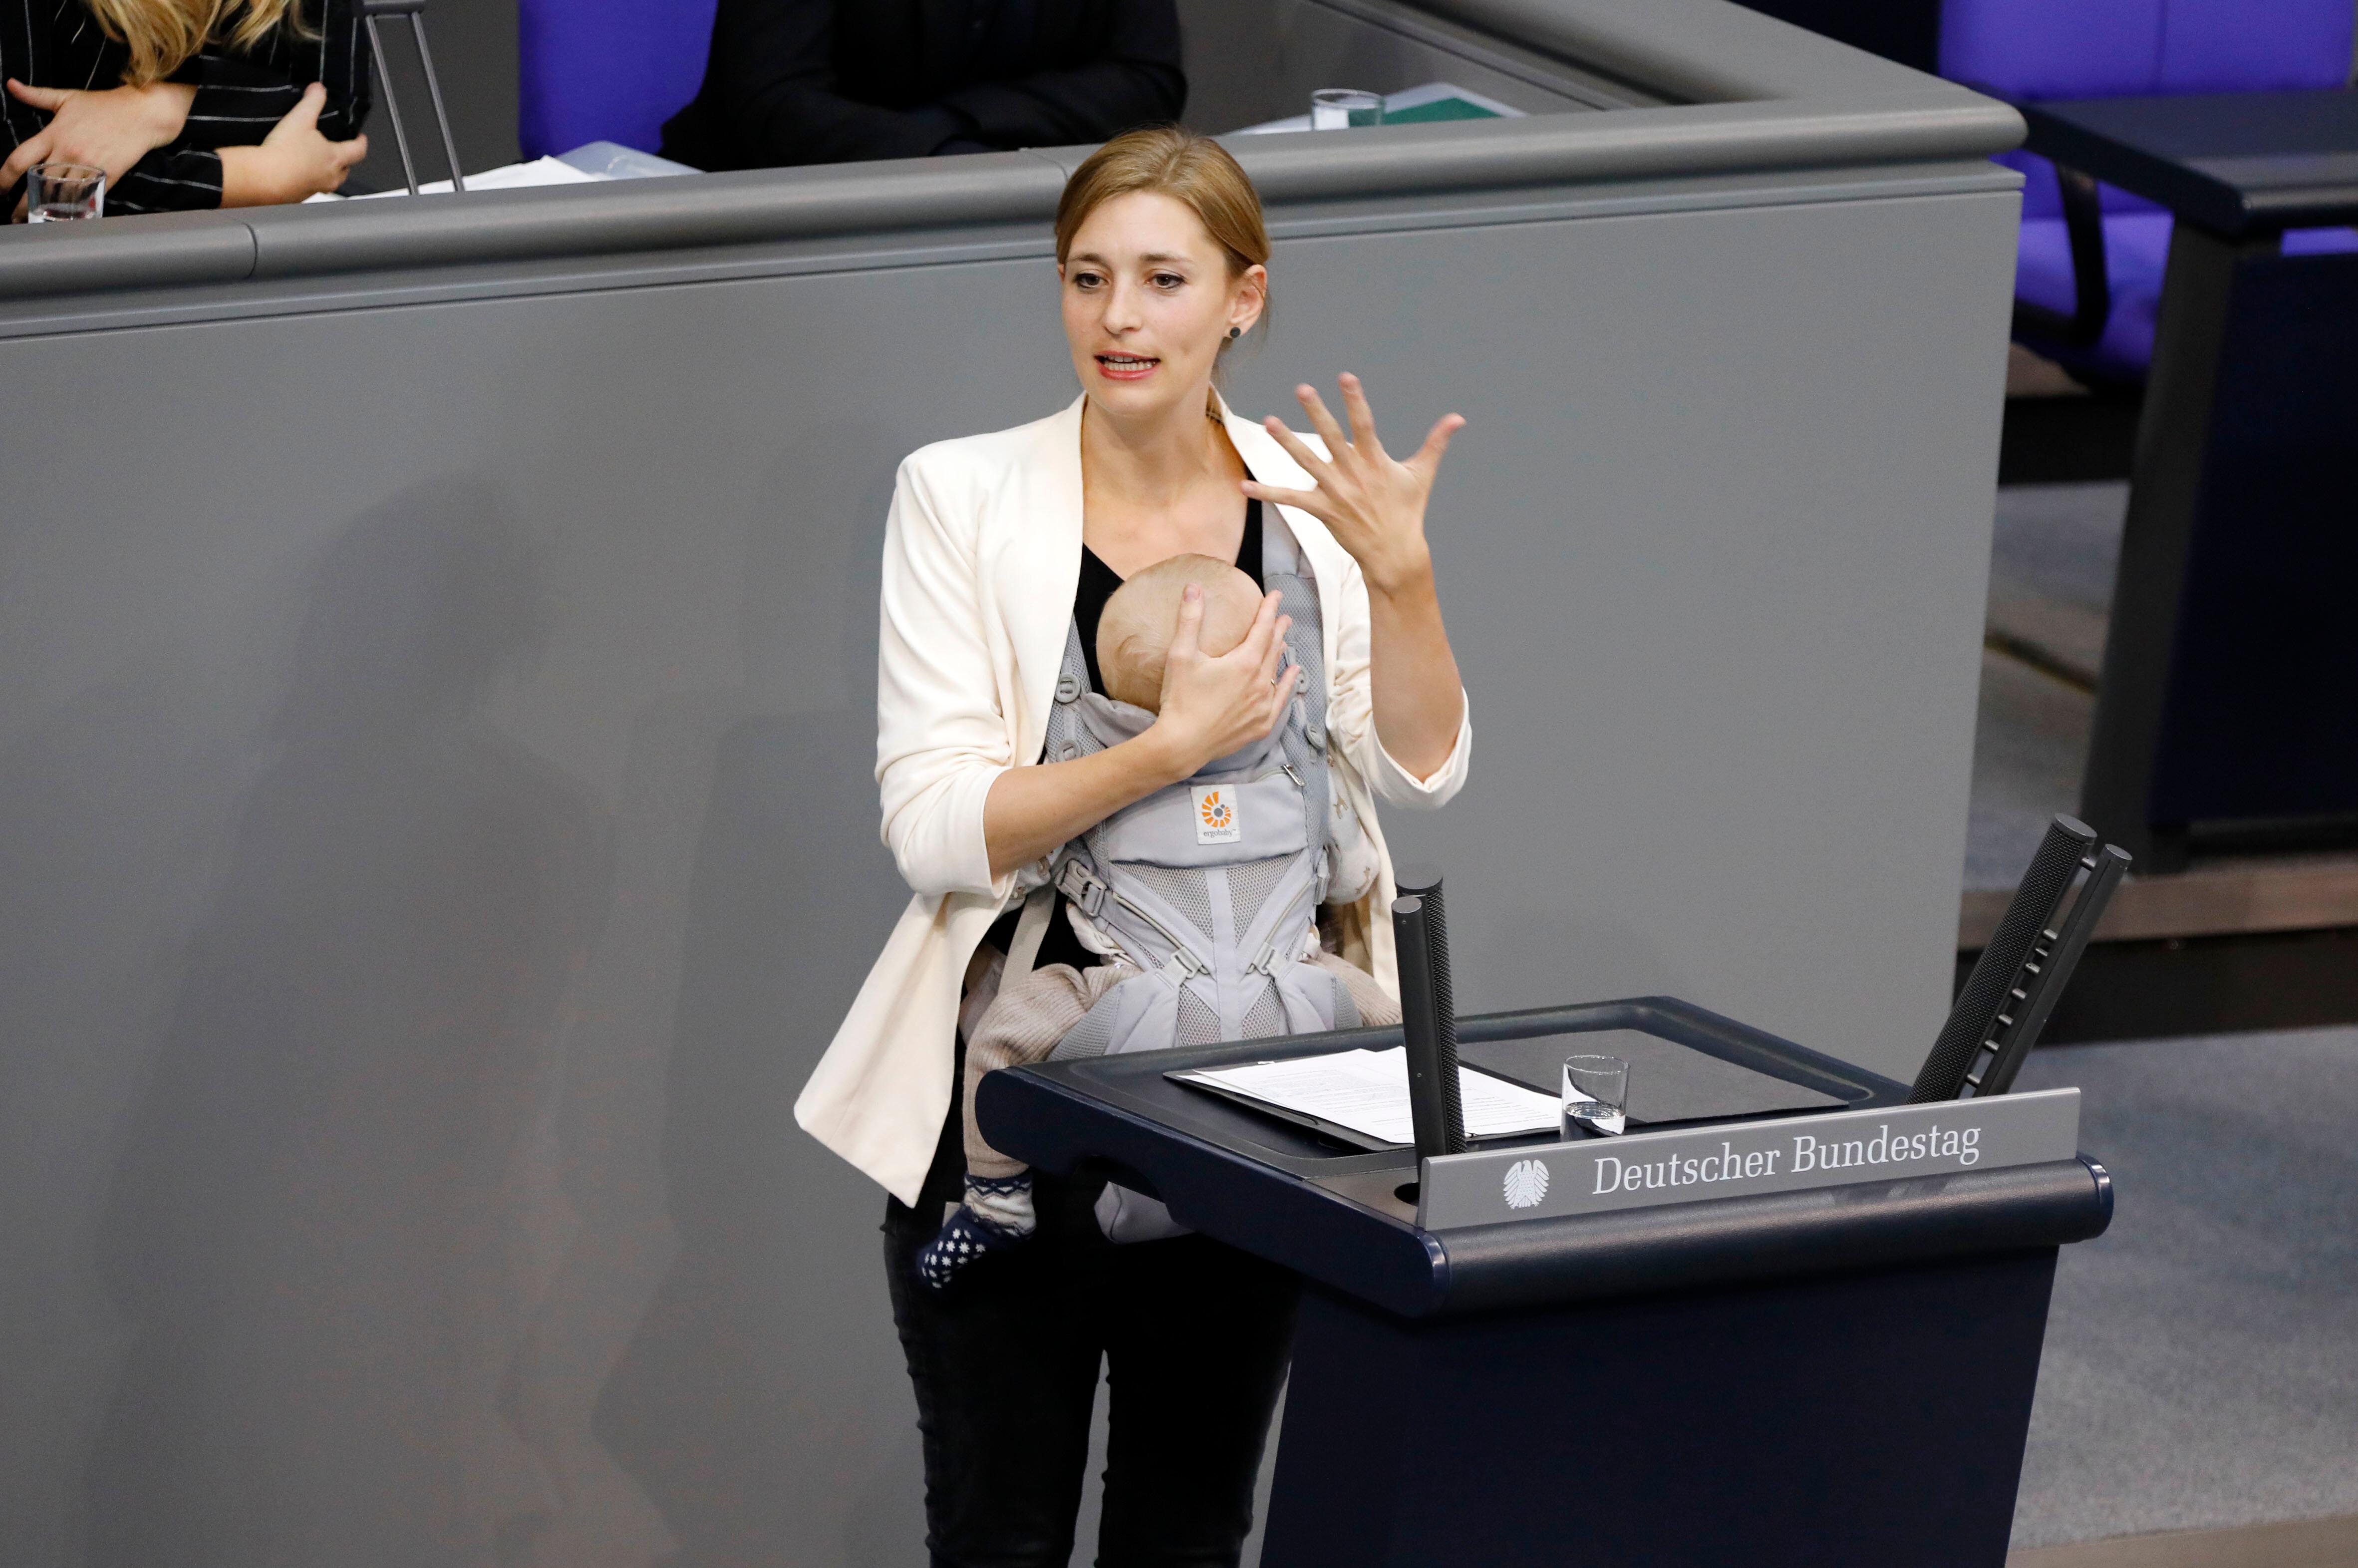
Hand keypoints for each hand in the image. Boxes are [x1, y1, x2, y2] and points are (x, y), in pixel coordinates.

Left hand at [4, 77, 195, 216]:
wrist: (141, 114)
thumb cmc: (104, 105)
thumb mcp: (67, 97)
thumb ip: (36, 95)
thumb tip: (11, 84)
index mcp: (54, 134)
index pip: (20, 160)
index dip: (5, 178)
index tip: (0, 189)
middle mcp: (68, 153)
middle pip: (39, 184)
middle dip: (24, 203)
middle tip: (16, 215)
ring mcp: (89, 166)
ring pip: (63, 194)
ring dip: (49, 210)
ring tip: (39, 220)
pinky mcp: (108, 175)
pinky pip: (89, 197)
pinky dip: (78, 210)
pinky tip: (69, 218)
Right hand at [220, 83, 366, 206]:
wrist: (264, 179)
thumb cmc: (285, 151)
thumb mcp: (300, 118)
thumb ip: (312, 102)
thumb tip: (319, 89)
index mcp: (335, 158)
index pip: (358, 151)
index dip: (361, 142)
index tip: (361, 138)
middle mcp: (330, 177)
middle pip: (345, 169)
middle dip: (344, 160)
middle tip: (339, 150)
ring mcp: (315, 189)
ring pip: (328, 180)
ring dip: (326, 171)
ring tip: (316, 160)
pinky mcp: (299, 197)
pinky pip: (309, 187)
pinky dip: (307, 179)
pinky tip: (295, 171)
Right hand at [1148, 585, 1294, 775]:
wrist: (1182, 744)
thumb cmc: (1180, 699)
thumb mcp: (1181, 655)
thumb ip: (1190, 619)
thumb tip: (1193, 587)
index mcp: (1243, 662)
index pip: (1263, 628)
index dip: (1269, 610)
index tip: (1275, 596)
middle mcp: (1259, 682)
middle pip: (1273, 648)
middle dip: (1278, 629)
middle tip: (1283, 616)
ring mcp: (1262, 705)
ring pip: (1276, 671)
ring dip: (1281, 653)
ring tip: (1285, 640)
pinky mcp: (1260, 724)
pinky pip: (1281, 699)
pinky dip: (1288, 683)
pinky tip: (1293, 673)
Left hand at [1242, 374, 1464, 595]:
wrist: (1395, 553)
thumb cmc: (1408, 511)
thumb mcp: (1422, 475)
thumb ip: (1436, 442)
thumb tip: (1458, 418)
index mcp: (1376, 460)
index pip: (1364, 423)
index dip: (1354, 400)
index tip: (1345, 377)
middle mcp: (1354, 473)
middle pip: (1332, 437)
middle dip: (1317, 412)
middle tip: (1302, 389)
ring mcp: (1336, 492)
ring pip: (1307, 462)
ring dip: (1287, 442)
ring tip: (1269, 422)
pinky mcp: (1323, 510)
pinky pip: (1290, 500)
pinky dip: (1267, 493)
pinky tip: (1244, 486)